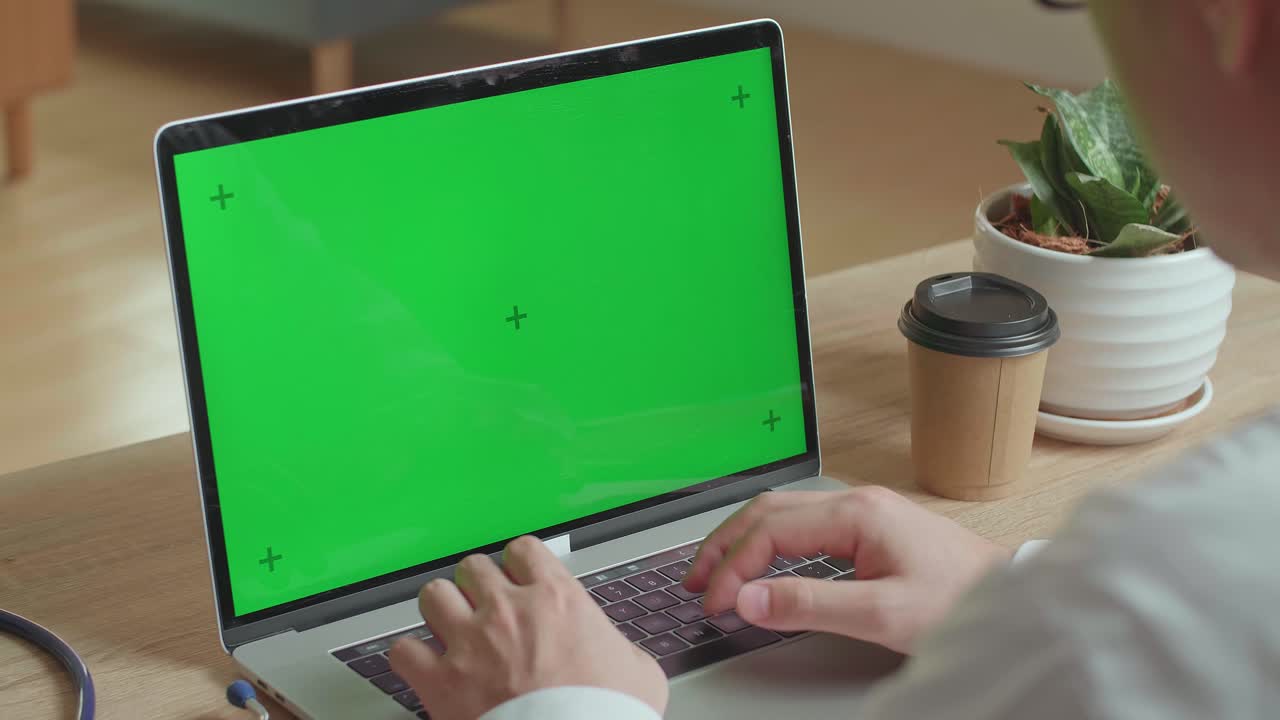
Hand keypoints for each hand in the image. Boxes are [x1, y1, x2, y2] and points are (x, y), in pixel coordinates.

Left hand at [388, 536, 667, 719]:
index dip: (519, 563)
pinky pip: (404, 650)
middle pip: (474, 568)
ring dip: (442, 610)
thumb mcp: (638, 671)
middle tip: (486, 608)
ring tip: (452, 627)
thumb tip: (618, 655)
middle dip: (478, 586)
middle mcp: (508, 611)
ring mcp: (470, 643)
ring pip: (434, 595)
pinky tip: (426, 665)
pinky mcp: (441, 682)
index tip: (519, 577)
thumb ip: (618, 647)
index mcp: (556, 599)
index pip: (523, 550)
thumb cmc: (606, 714)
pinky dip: (412, 657)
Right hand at [684, 486, 1010, 653]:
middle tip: (695, 582)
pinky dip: (770, 545)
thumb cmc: (959, 601)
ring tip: (715, 573)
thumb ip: (809, 603)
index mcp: (855, 513)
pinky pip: (803, 526)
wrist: (1012, 598)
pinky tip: (762, 565)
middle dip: (724, 546)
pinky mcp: (871, 527)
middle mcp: (856, 502)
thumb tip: (746, 598)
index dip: (733, 568)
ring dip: (744, 542)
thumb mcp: (881, 612)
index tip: (714, 603)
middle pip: (767, 512)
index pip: (769, 532)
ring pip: (782, 514)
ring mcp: (863, 511)